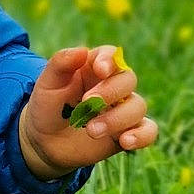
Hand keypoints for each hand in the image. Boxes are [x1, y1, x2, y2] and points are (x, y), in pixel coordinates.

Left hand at [18, 44, 157, 180]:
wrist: (45, 142)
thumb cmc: (48, 107)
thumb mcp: (46, 84)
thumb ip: (60, 64)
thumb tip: (82, 50)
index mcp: (94, 68)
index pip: (111, 55)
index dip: (109, 60)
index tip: (100, 70)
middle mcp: (113, 86)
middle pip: (128, 79)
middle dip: (110, 92)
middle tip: (86, 104)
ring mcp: (122, 110)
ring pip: (138, 106)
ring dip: (116, 118)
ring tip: (91, 131)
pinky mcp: (126, 132)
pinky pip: (148, 131)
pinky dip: (142, 135)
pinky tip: (126, 142)